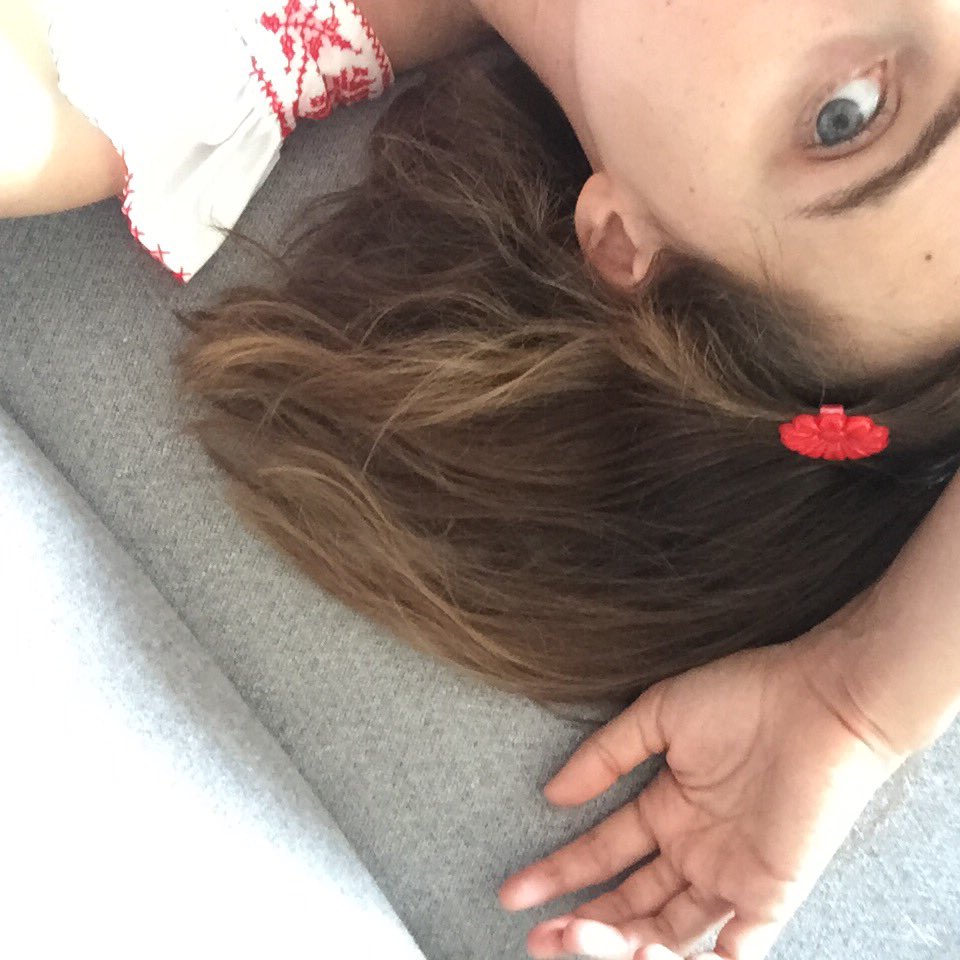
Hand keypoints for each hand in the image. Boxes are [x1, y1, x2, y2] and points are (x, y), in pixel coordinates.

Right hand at [497, 616, 906, 959]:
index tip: (514, 892)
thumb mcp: (660, 715)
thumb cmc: (742, 696)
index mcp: (668, 812)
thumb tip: (551, 795)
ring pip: (668, 932)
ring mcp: (731, 877)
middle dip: (580, 924)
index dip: (557, 875)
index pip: (603, 855)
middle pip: (628, 904)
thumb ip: (607, 756)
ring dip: (621, 943)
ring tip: (576, 939)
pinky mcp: (770, 893)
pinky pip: (735, 949)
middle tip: (537, 938)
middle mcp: (694, 853)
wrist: (820, 698)